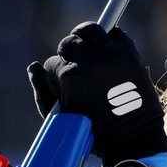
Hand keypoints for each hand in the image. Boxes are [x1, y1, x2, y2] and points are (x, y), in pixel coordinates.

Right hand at [27, 22, 166, 166]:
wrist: (132, 137)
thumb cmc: (92, 131)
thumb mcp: (60, 116)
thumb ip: (42, 90)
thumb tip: (34, 66)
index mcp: (70, 76)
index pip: (52, 63)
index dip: (55, 74)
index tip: (63, 82)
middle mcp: (90, 60)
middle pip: (69, 42)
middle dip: (67, 53)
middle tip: (73, 63)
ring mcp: (112, 54)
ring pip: (90, 29)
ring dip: (85, 36)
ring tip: (86, 47)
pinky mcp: (130, 54)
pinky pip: (116, 33)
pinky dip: (110, 38)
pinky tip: (106, 48)